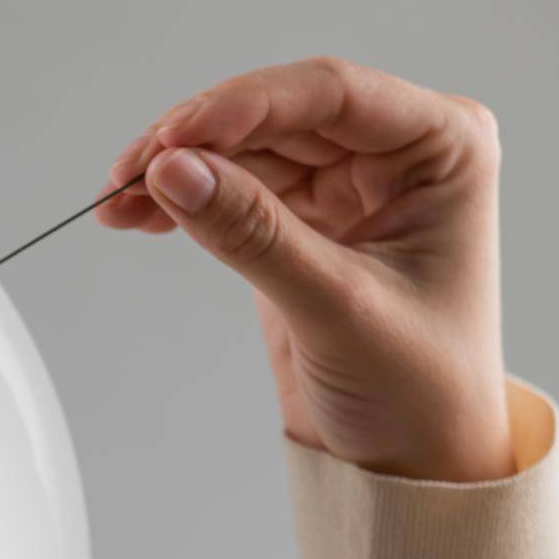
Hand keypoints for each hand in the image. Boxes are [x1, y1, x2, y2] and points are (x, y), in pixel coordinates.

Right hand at [99, 56, 513, 481]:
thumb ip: (253, 234)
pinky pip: (233, 193)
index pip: (330, 95)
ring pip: (245, 152)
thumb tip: (174, 173)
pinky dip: (184, 203)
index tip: (172, 138)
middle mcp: (395, 154)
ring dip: (178, 171)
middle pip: (277, 115)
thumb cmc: (419, 389)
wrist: (411, 463)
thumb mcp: (336, 307)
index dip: (244, 107)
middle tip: (130, 172)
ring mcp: (345, 188)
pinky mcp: (300, 226)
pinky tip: (137, 214)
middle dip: (198, 139)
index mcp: (442, 148)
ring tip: (116, 200)